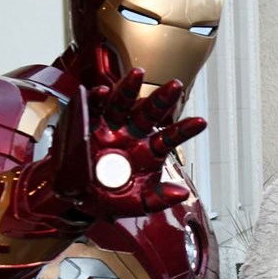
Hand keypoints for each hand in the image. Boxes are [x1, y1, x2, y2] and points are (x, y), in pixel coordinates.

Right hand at [52, 68, 202, 217]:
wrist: (76, 199)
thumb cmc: (109, 198)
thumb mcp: (136, 204)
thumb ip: (159, 199)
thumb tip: (182, 193)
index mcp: (148, 151)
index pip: (170, 137)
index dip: (185, 130)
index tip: (201, 122)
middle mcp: (131, 134)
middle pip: (149, 113)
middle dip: (162, 99)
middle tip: (175, 85)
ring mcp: (110, 127)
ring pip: (122, 103)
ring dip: (129, 88)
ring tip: (138, 74)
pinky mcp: (88, 124)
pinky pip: (93, 107)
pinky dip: (97, 98)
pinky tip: (104, 91)